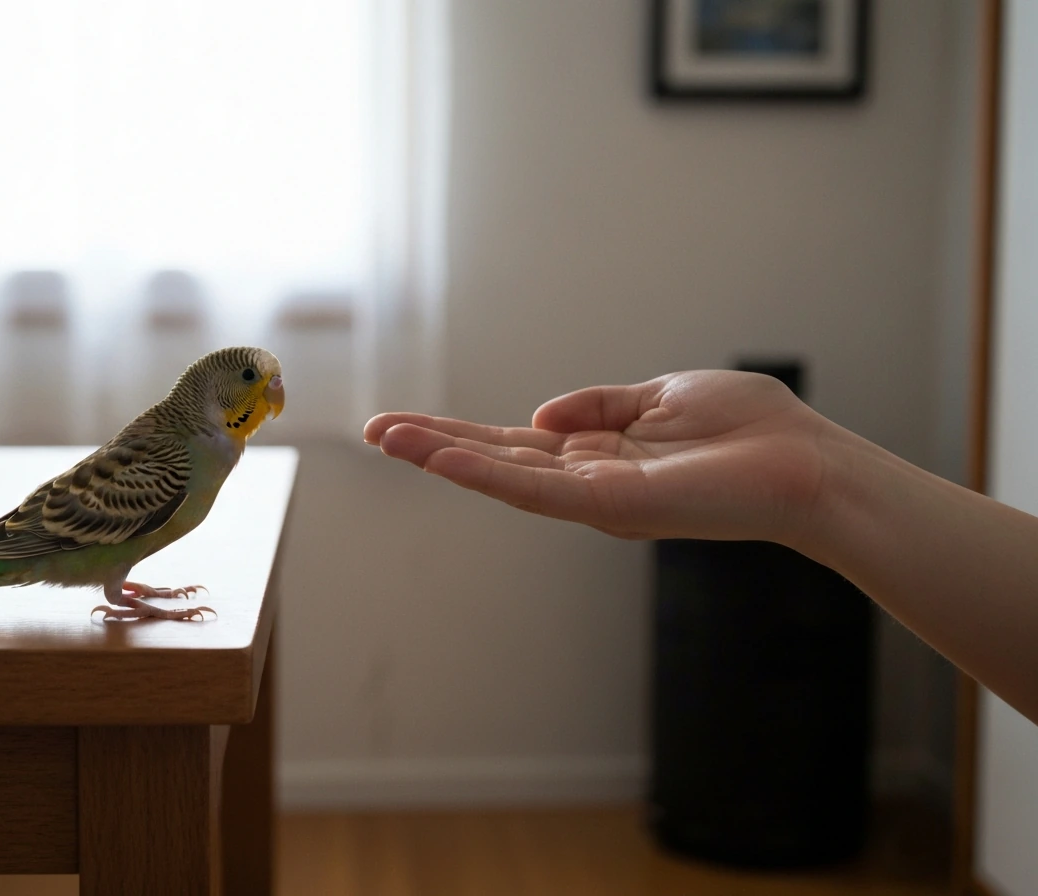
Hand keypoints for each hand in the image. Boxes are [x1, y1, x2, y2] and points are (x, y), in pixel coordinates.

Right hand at [364, 371, 836, 545]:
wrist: (808, 466)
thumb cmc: (751, 430)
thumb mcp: (662, 395)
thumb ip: (599, 404)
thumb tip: (539, 415)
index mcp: (598, 453)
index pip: (513, 443)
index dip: (458, 433)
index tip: (405, 423)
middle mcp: (587, 480)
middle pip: (495, 460)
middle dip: (432, 446)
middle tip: (371, 430)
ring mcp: (595, 497)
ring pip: (503, 477)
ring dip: (442, 457)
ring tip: (387, 438)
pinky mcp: (611, 507)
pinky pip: (538, 491)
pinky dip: (486, 476)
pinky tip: (442, 459)